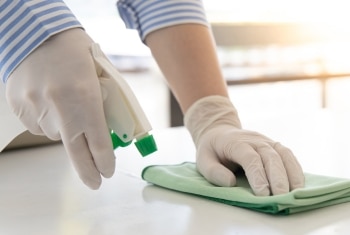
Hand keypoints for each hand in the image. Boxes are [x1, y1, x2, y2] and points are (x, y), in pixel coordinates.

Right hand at [5, 28, 114, 188]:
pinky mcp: (19, 107)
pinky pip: (38, 125)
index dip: (104, 161)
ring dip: (65, 130)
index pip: (98, 142)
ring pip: (55, 135)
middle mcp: (58, 107)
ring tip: (65, 103)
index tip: (107, 172)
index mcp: (85, 97)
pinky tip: (50, 100)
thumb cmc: (75, 50)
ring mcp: (35, 108)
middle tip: (95, 182)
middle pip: (75, 152)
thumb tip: (110, 129)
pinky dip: (48, 120)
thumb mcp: (101, 73)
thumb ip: (106, 102)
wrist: (36, 31)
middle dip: (87, 171)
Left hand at [184, 96, 304, 195]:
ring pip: (283, 154)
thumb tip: (231, 183)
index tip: (263, 194)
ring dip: (291, 173)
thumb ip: (214, 172)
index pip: (250, 158)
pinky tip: (298, 184)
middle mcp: (254, 139)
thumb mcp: (203, 160)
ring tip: (295, 193)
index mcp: (236, 142)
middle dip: (278, 178)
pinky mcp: (274, 145)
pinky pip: (288, 155)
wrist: (220, 131)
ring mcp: (266, 141)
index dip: (258, 176)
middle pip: (270, 156)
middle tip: (282, 197)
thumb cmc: (212, 149)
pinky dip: (295, 169)